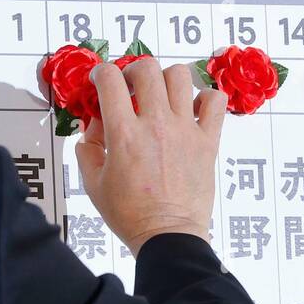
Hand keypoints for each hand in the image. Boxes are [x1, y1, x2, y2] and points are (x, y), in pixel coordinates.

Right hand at [76, 58, 226, 256]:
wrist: (167, 233)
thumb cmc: (130, 213)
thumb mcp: (93, 182)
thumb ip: (88, 147)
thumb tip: (94, 124)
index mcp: (124, 134)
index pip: (110, 80)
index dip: (101, 73)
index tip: (102, 80)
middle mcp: (156, 124)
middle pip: (147, 69)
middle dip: (133, 70)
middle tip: (130, 86)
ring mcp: (186, 130)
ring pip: (180, 76)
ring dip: (166, 79)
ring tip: (160, 96)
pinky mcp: (208, 140)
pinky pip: (215, 101)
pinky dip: (205, 98)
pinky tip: (192, 110)